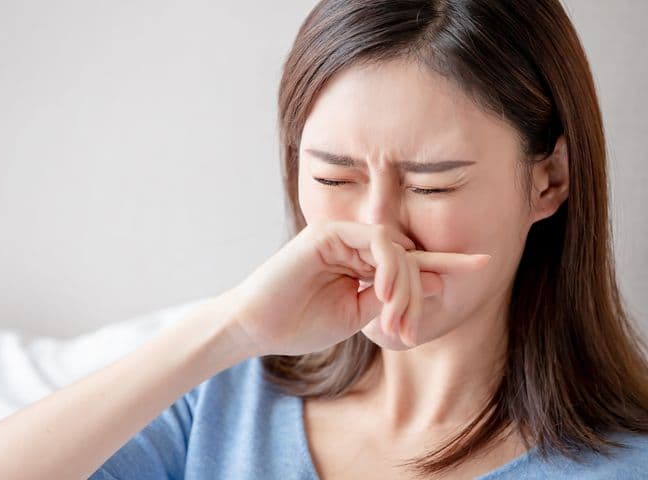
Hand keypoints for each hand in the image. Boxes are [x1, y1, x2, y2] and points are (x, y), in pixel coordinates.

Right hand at [223, 220, 490, 355]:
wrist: (258, 327)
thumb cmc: (301, 324)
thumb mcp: (357, 315)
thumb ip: (391, 298)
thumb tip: (437, 285)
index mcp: (362, 263)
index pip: (410, 260)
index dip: (447, 262)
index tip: (484, 263)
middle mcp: (354, 244)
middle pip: (408, 258)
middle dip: (418, 294)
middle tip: (410, 331)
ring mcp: (341, 234)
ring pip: (396, 249)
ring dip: (404, 285)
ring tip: (396, 319)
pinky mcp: (328, 232)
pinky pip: (375, 241)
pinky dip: (388, 266)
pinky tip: (385, 293)